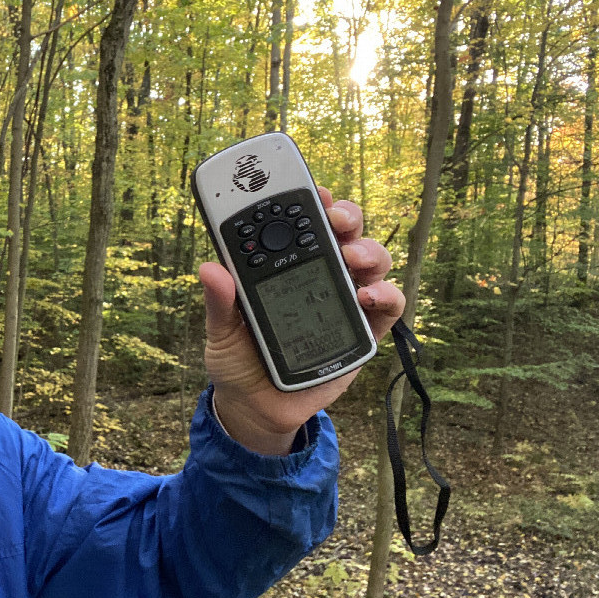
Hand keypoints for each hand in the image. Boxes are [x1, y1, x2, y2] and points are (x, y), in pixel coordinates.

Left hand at [201, 188, 404, 455]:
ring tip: (352, 258)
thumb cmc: (238, 360)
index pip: (302, 223)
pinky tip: (367, 296)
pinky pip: (388, 306)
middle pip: (344, 233)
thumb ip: (221, 302)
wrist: (258, 408)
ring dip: (368, 251)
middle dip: (345, 217)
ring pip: (371, 261)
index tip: (312, 189)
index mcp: (284, 267)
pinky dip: (386, 294)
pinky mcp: (364, 333)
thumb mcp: (221, 331)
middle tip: (335, 219)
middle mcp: (319, 276)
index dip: (311, 201)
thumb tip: (210, 269)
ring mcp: (345, 301)